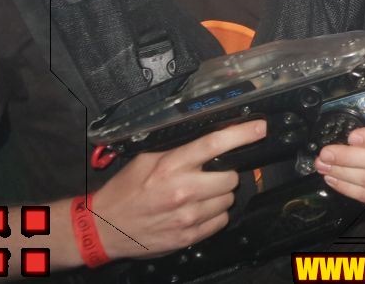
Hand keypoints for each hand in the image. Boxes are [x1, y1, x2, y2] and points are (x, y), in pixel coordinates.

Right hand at [91, 119, 265, 260]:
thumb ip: (179, 151)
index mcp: (171, 166)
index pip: (215, 144)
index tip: (260, 128)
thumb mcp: (147, 160)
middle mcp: (183, 191)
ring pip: (228, 199)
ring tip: (199, 195)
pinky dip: (214, 214)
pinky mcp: (189, 236)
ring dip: (219, 195)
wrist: (104, 228)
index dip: (243, 134)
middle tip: (208, 175)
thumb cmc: (125, 192)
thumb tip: (211, 142)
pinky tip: (197, 211)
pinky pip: (220, 220)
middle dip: (224, 173)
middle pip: (231, 176)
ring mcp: (188, 216)